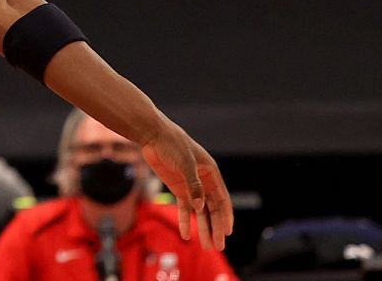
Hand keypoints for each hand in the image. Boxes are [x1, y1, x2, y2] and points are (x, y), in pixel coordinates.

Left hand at [140, 122, 233, 249]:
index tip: (228, 232)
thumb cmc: (173, 145)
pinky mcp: (178, 188)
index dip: (226, 216)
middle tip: (218, 246)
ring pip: (200, 212)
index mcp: (211, 173)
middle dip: (216, 228)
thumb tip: (200, 206)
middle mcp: (204, 182)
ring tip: (207, 246)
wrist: (153, 135)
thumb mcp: (185, 163)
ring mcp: (191, 186)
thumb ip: (193, 185)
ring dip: (203, 228)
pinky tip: (186, 234)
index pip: (222, 200)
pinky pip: (184, 208)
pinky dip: (185, 221)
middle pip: (213, 209)